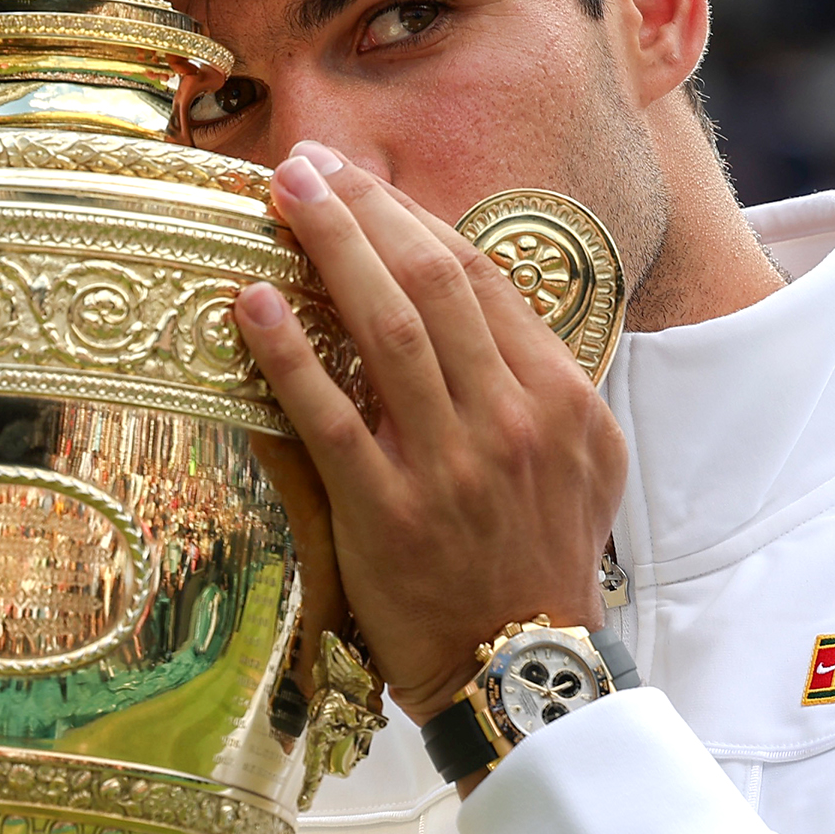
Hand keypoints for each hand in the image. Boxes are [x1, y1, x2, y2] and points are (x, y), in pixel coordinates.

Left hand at [234, 141, 625, 726]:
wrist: (521, 668)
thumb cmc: (539, 559)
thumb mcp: (582, 463)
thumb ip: (537, 381)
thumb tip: (481, 305)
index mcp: (560, 398)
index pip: (478, 277)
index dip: (412, 216)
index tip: (361, 179)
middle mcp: (511, 420)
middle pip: (432, 283)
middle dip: (365, 210)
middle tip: (306, 165)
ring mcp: (450, 467)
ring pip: (389, 331)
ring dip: (330, 250)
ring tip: (281, 196)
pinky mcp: (389, 513)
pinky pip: (330, 418)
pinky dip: (289, 354)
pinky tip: (251, 302)